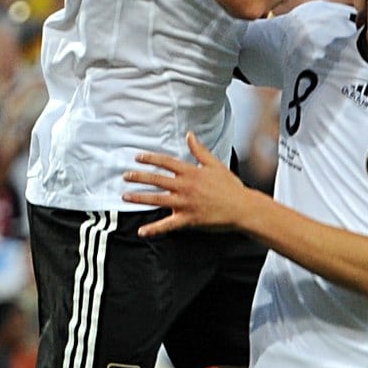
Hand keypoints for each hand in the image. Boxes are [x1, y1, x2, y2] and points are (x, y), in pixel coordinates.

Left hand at [124, 133, 254, 236]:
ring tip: (126, 196)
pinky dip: (154, 229)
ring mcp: (185, 203)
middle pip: (157, 179)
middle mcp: (185, 186)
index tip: (138, 158)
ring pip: (157, 199)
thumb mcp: (214, 164)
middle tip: (125, 175)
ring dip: (140, 198)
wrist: (242, 208)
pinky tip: (142, 231)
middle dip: (139, 177)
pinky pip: (167, 225)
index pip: (166, 162)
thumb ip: (199, 151)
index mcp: (191, 172)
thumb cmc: (230, 187)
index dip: (150, 159)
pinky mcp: (188, 219)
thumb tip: (189, 136)